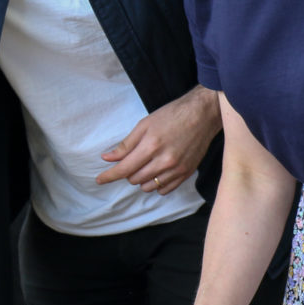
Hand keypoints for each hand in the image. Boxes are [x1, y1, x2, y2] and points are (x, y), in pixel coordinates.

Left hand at [95, 88, 218, 194]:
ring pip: (148, 187)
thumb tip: (107, 158)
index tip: (99, 180)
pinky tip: (157, 172)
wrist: (203, 114)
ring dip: (141, 179)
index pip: (124, 169)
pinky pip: (164, 190)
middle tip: (133, 159)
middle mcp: (165, 161)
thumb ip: (126, 144)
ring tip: (146, 165)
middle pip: (135, 179)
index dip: (109, 176)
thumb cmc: (172, 116)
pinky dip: (156, 185)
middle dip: (128, 172)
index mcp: (151, 146)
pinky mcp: (187, 173)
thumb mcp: (145, 124)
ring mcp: (177, 169)